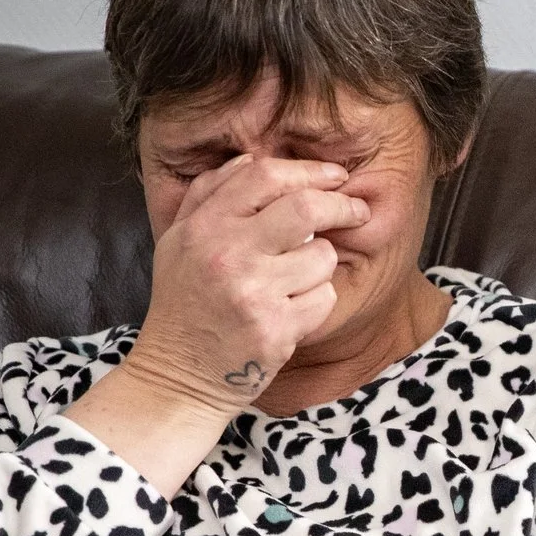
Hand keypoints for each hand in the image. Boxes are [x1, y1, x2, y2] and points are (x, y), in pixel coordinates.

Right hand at [123, 153, 368, 414]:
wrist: (177, 376)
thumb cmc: (183, 305)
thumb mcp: (178, 242)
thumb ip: (208, 195)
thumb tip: (251, 160)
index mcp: (204, 227)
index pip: (265, 176)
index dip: (310, 171)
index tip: (336, 177)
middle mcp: (227, 255)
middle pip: (306, 208)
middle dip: (342, 206)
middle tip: (357, 211)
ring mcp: (253, 293)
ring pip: (322, 256)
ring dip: (321, 264)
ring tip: (296, 279)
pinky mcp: (276, 329)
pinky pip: (324, 298)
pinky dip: (317, 301)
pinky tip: (291, 311)